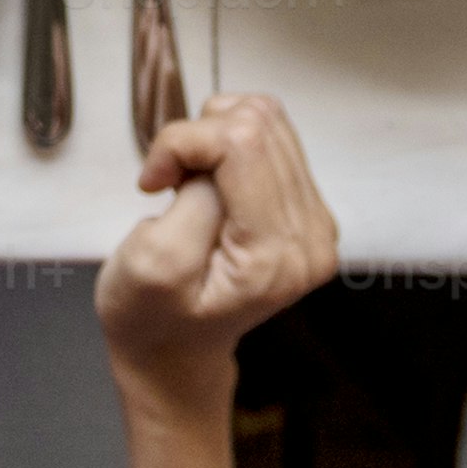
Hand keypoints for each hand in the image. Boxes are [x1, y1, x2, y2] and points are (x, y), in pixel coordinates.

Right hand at [95, 91, 338, 420]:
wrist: (174, 348)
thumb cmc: (151, 314)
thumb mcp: (153, 262)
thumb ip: (194, 201)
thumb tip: (217, 158)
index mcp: (276, 256)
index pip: (241, 143)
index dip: (183, 142)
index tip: (153, 180)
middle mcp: (311, 238)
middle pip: (256, 124)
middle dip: (196, 137)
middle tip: (168, 181)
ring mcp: (314, 223)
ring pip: (266, 119)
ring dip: (212, 136)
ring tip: (187, 181)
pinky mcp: (305, 208)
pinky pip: (271, 135)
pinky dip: (227, 143)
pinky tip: (208, 179)